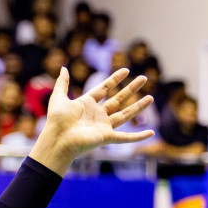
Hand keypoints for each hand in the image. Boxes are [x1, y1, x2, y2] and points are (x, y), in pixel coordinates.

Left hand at [32, 68, 152, 172]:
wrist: (58, 139)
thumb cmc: (56, 121)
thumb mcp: (58, 97)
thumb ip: (62, 83)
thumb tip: (63, 67)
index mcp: (87, 104)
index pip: (104, 89)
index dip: (115, 79)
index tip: (125, 70)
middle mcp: (97, 115)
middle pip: (118, 100)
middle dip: (131, 89)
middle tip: (144, 78)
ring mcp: (103, 126)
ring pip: (125, 115)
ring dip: (138, 107)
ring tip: (151, 98)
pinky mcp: (107, 137)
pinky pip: (126, 138)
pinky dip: (139, 137)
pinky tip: (151, 133)